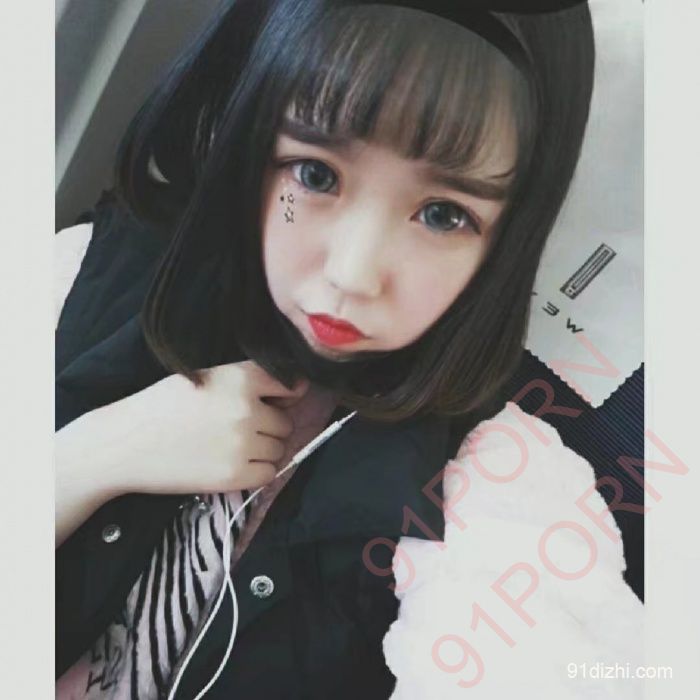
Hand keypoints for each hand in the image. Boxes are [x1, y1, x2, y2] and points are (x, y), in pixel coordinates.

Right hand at [98, 361, 308, 495]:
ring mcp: (243, 444)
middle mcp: (247, 409)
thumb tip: (290, 394)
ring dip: (264, 450)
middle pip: (285, 422)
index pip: (292, 385)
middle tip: (241, 429)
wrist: (124, 444)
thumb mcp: (206, 377)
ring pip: (280, 449)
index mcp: (240, 378)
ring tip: (233, 447)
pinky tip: (234, 464)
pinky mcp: (234, 475)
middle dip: (270, 426)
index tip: (277, 402)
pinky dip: (257, 471)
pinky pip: (268, 474)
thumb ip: (245, 381)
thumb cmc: (162, 406)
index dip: (287, 395)